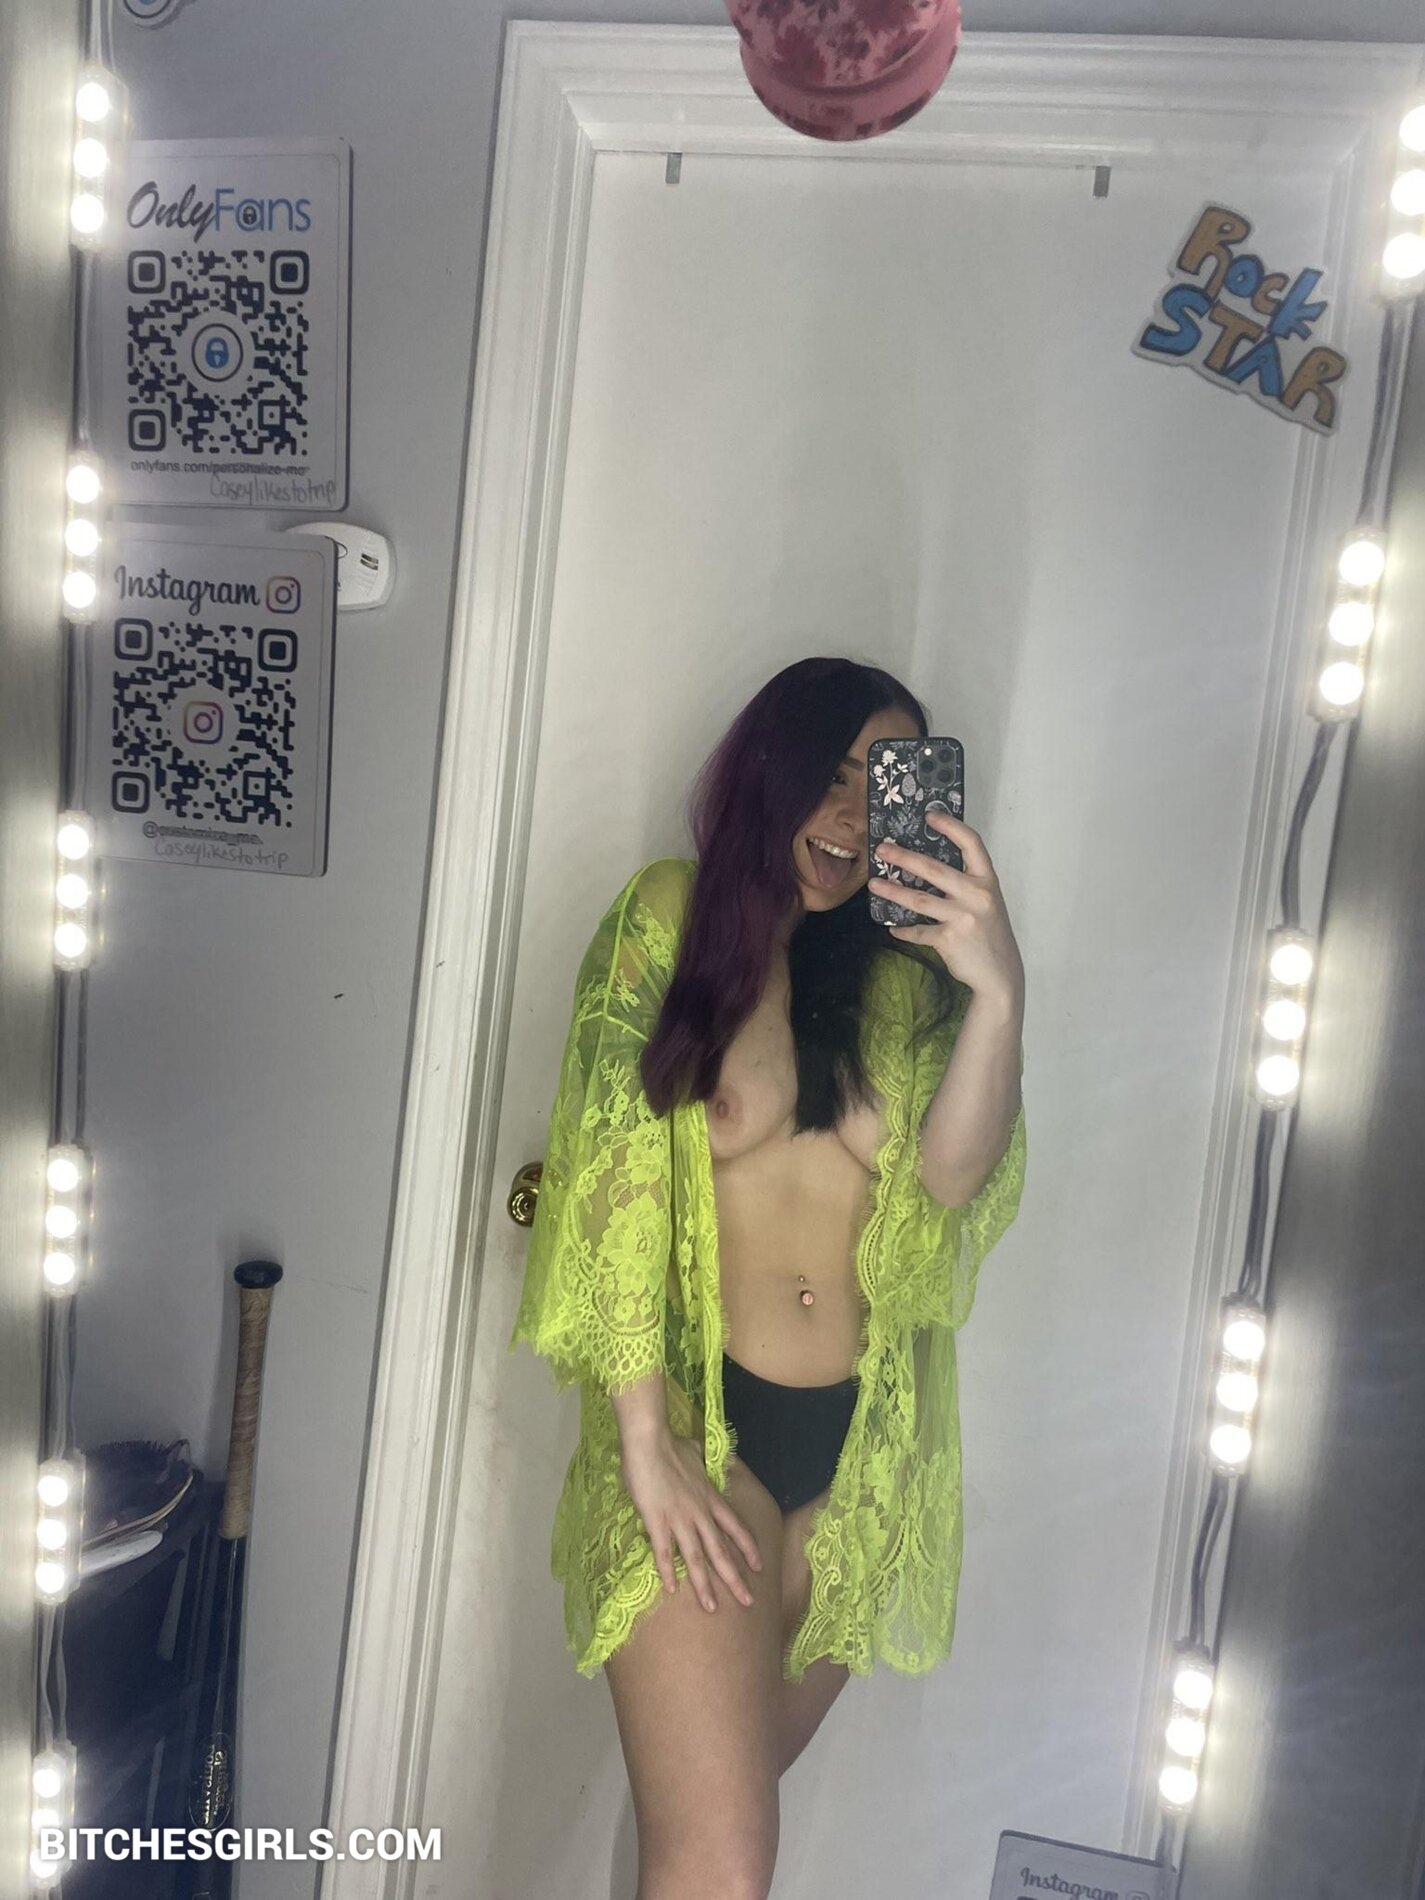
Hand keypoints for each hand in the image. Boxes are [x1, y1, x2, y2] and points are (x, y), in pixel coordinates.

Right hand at [619, 1429, 762, 1611]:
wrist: (650, 1441)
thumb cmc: (670, 1445)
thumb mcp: (695, 1451)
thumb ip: (701, 1459)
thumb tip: (701, 1453)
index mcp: (710, 1498)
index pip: (735, 1527)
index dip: (747, 1548)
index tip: (759, 1567)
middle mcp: (700, 1513)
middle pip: (721, 1551)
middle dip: (735, 1578)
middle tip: (748, 1602)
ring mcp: (679, 1519)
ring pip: (696, 1558)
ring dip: (705, 1584)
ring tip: (712, 1608)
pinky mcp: (657, 1522)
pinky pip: (664, 1552)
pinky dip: (668, 1572)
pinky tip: (672, 1590)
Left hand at [868, 809, 1024, 1005]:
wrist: (1000, 974)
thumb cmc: (990, 933)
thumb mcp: (986, 902)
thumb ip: (965, 885)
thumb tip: (926, 868)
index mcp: (987, 880)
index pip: (971, 843)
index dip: (950, 826)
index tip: (929, 816)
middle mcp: (976, 895)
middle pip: (934, 869)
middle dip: (904, 857)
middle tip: (882, 850)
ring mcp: (962, 917)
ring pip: (919, 900)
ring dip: (893, 891)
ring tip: (874, 884)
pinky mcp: (948, 939)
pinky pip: (918, 931)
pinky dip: (903, 930)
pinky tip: (893, 927)